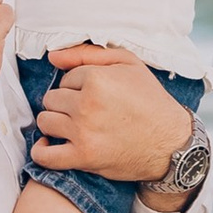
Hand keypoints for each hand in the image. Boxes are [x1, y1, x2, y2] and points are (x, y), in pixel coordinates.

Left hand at [32, 44, 192, 185]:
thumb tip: (52, 57)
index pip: (66, 78)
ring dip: (55, 123)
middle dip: (65, 103)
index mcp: (97, 79)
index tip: (95, 95)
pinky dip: (41, 150)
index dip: (78, 86)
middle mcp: (87, 104)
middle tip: (85, 111)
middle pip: (51, 98)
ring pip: (45, 121)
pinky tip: (49, 144)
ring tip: (72, 126)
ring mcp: (83, 132)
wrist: (171, 144)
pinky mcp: (83, 157)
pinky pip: (44, 155)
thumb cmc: (151, 102)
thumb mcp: (129, 65)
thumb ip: (88, 54)